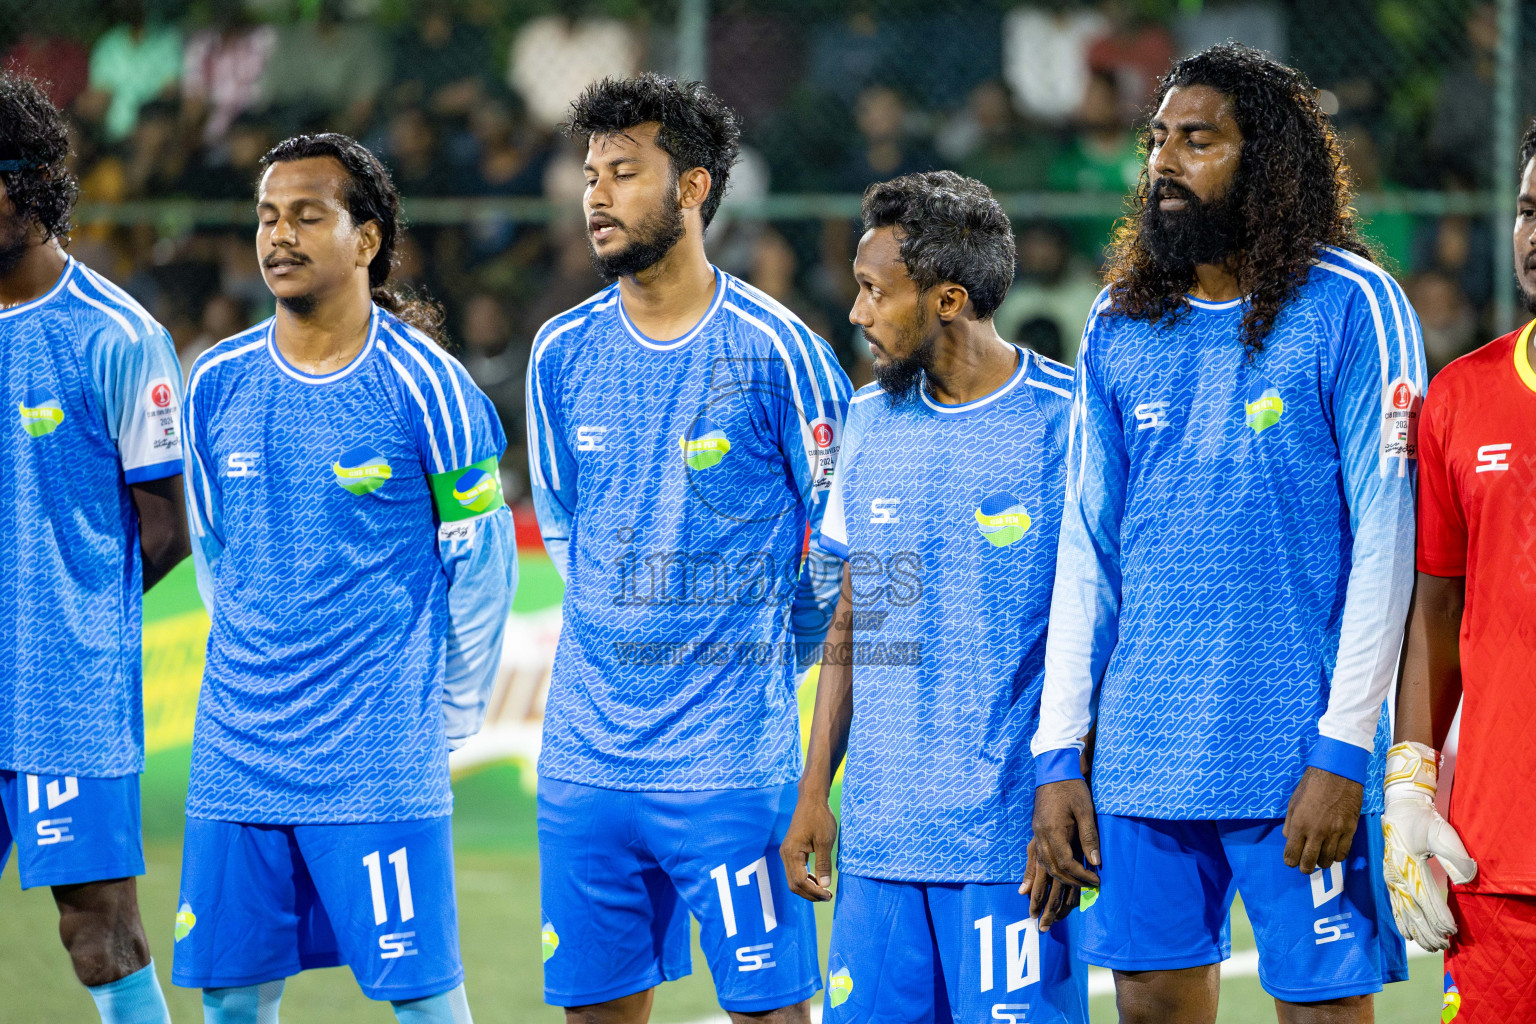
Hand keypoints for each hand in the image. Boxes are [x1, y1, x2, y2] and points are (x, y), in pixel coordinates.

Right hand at [780, 795, 837, 901]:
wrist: (811, 799)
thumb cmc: (819, 817)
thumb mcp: (825, 841)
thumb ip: (823, 864)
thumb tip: (824, 885)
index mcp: (792, 852)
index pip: (800, 881)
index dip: (814, 892)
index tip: (829, 895)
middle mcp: (785, 854)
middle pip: (794, 884)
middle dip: (810, 894)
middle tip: (827, 897)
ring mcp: (786, 853)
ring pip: (793, 879)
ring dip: (808, 888)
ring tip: (824, 891)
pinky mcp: (791, 851)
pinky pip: (795, 871)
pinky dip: (806, 880)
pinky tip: (818, 880)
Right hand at [1030, 778, 1099, 930]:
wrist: (1053, 770)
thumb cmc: (1072, 788)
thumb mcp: (1085, 810)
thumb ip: (1089, 838)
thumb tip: (1096, 864)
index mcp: (1054, 832)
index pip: (1067, 865)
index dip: (1081, 878)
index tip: (1095, 884)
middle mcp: (1041, 838)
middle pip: (1048, 874)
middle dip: (1051, 900)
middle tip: (1051, 924)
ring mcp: (1036, 836)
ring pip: (1037, 870)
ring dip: (1036, 894)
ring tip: (1034, 915)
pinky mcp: (1036, 833)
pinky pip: (1030, 859)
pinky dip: (1028, 875)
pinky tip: (1024, 890)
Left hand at [1282, 766, 1362, 872]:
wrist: (1337, 773)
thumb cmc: (1311, 785)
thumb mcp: (1293, 803)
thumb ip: (1289, 824)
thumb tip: (1288, 839)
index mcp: (1299, 824)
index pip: (1292, 854)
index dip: (1290, 861)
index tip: (1292, 861)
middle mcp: (1316, 832)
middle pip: (1309, 863)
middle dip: (1305, 868)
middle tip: (1305, 866)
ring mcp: (1334, 832)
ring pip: (1327, 860)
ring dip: (1321, 862)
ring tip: (1319, 857)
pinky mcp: (1350, 830)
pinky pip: (1343, 853)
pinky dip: (1336, 856)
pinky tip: (1333, 851)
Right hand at [1380, 740, 1476, 950]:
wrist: (1401, 806)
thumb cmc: (1422, 819)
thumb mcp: (1441, 833)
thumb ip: (1454, 856)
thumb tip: (1468, 878)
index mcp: (1409, 865)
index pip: (1426, 898)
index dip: (1439, 917)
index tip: (1452, 931)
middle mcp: (1397, 875)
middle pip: (1412, 910)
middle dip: (1427, 931)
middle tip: (1442, 946)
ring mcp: (1391, 877)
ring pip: (1402, 911)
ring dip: (1415, 930)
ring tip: (1427, 945)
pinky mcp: (1390, 876)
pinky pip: (1394, 904)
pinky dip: (1400, 921)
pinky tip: (1406, 932)